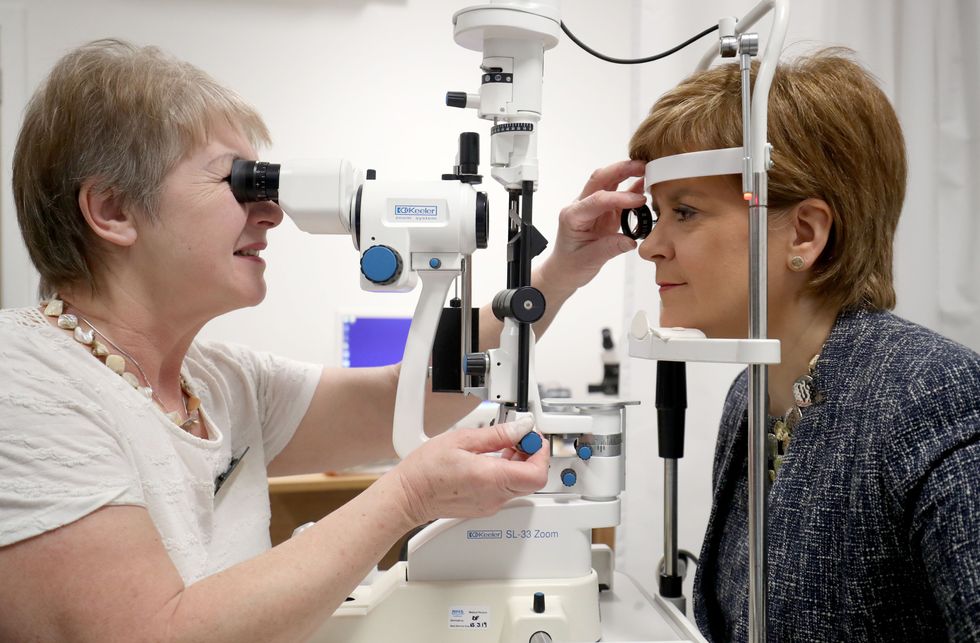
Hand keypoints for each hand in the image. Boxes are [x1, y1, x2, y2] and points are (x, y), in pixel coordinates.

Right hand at [392, 418, 549, 525]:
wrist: (409, 496)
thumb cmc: (427, 470)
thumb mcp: (462, 439)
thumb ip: (497, 434)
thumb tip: (521, 428)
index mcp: (492, 478)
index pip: (537, 473)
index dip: (541, 453)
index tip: (531, 437)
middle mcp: (495, 496)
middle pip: (533, 479)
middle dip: (531, 455)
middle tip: (519, 437)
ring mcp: (491, 504)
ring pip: (521, 484)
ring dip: (520, 463)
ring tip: (503, 445)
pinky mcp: (485, 507)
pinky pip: (507, 490)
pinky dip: (507, 473)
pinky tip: (492, 459)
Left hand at [539, 160, 646, 293]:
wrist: (565, 270)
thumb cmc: (570, 264)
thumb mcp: (588, 260)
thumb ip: (610, 248)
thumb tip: (630, 240)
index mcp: (573, 216)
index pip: (597, 200)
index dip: (619, 198)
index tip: (638, 202)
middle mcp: (581, 207)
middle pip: (600, 179)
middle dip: (621, 169)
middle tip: (642, 166)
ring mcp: (594, 207)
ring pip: (608, 182)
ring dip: (627, 173)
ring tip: (647, 170)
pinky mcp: (605, 212)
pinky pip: (618, 195)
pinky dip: (632, 189)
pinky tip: (644, 185)